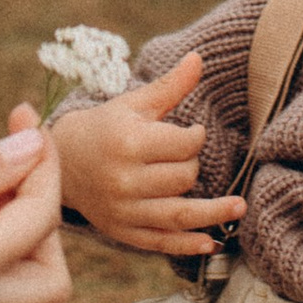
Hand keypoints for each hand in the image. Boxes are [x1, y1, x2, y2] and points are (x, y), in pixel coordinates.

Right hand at [50, 55, 242, 258]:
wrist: (62, 162)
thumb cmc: (107, 127)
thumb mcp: (135, 103)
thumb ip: (171, 86)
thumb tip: (200, 57)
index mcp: (128, 143)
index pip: (184, 144)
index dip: (196, 136)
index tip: (193, 133)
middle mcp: (125, 180)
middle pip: (183, 178)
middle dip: (193, 165)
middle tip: (184, 156)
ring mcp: (123, 210)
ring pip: (179, 215)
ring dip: (214, 214)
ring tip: (240, 208)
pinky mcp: (123, 231)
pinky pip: (161, 242)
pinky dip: (187, 245)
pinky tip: (211, 243)